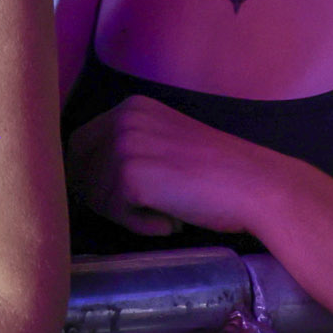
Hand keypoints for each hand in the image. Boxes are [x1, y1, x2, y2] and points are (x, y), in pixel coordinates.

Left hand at [67, 94, 249, 238]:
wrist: (253, 184)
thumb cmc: (218, 173)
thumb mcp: (167, 143)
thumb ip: (132, 148)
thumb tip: (90, 177)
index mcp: (132, 107)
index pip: (81, 143)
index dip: (87, 174)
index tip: (105, 197)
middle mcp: (123, 119)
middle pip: (79, 167)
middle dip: (101, 196)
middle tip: (139, 211)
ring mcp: (124, 146)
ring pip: (96, 195)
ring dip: (127, 214)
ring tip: (167, 212)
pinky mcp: (130, 177)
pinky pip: (116, 213)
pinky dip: (141, 225)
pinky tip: (170, 220)